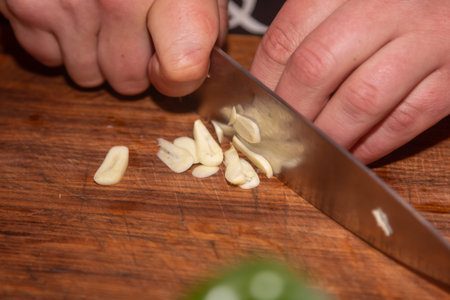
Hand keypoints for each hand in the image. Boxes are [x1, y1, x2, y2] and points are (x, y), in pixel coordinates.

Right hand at [0, 0, 228, 95]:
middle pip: (129, 82)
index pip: (182, 67)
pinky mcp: (24, 5)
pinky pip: (49, 58)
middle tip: (132, 27)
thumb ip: (207, 15)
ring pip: (88, 76)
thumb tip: (203, 59)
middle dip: (133, 63)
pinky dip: (60, 41)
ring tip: (99, 13)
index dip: (181, 77)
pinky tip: (71, 8)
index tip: (176, 64)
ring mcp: (67, 4)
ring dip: (96, 55)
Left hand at [250, 0, 449, 163]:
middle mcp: (385, 7)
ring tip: (313, 152)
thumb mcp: (346, 4)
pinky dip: (374, 144)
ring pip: (360, 99)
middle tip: (279, 138)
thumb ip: (311, 34)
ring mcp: (425, 40)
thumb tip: (267, 89)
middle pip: (315, 68)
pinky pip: (406, 119)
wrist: (449, 7)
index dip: (263, 84)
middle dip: (290, 114)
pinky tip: (356, 153)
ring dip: (330, 136)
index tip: (254, 111)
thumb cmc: (391, 8)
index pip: (285, 39)